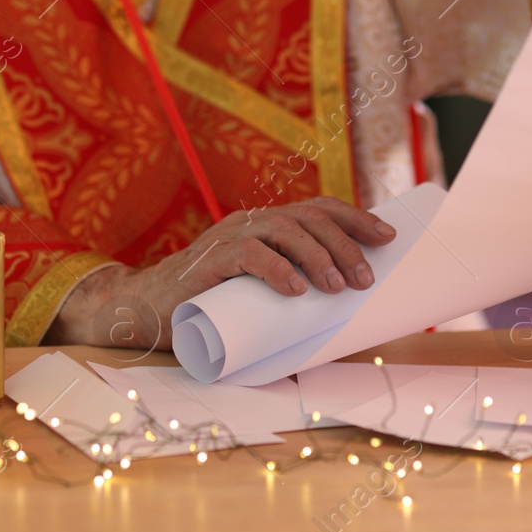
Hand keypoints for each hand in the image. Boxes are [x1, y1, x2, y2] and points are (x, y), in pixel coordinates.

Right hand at [44, 197, 396, 349]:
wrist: (144, 312)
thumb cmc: (207, 308)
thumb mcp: (255, 295)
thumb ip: (287, 296)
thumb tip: (339, 321)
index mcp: (264, 226)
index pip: (317, 209)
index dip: (354, 218)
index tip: (387, 237)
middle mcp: (249, 223)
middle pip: (308, 218)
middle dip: (345, 244)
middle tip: (366, 278)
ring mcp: (227, 237)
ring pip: (283, 229)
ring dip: (318, 255)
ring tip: (338, 286)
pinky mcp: (208, 261)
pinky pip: (247, 254)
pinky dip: (276, 269)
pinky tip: (296, 289)